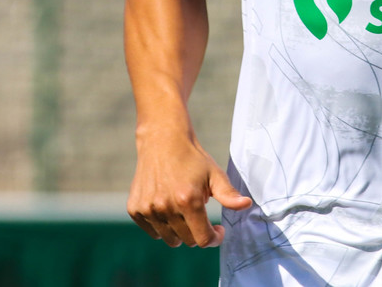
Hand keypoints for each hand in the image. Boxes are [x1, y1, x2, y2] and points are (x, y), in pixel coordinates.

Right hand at [127, 129, 252, 247]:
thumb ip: (228, 194)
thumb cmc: (192, 159)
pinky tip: (167, 206)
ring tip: (183, 209)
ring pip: (169, 239)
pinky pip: (153, 231)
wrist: (162, 141)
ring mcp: (148, 209)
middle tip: (201, 215)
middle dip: (198, 232)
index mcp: (188, 200)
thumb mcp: (214, 174)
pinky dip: (162, 225)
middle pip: (187, 241)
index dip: (214, 238)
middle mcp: (165, 207)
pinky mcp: (135, 209)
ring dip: (180, 230)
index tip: (218, 231)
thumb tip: (246, 204)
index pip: (203, 239)